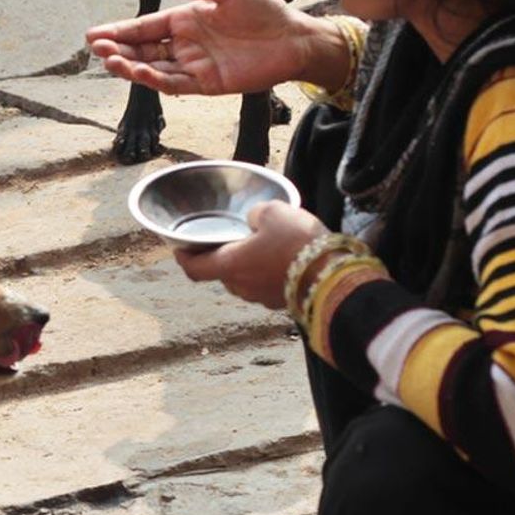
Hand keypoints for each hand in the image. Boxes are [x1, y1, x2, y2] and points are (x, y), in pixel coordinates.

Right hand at [86, 0, 339, 96]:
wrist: (295, 37)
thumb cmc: (264, 9)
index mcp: (185, 19)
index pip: (144, 27)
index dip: (119, 30)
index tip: (93, 35)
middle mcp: (184, 44)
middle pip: (142, 50)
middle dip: (118, 49)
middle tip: (97, 49)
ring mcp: (194, 66)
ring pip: (153, 69)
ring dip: (131, 66)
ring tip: (111, 61)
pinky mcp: (207, 84)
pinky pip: (175, 84)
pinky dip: (156, 80)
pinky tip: (140, 72)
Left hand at [171, 201, 323, 309]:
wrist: (334, 276)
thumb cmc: (298, 243)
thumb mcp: (272, 211)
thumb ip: (254, 213)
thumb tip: (253, 219)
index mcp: (230, 265)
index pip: (194, 268)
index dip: (184, 258)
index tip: (180, 249)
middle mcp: (241, 286)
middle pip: (222, 272)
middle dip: (223, 257)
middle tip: (231, 239)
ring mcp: (262, 298)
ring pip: (245, 280)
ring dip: (248, 265)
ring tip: (262, 246)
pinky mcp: (282, 303)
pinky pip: (266, 286)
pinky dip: (268, 273)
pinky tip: (283, 258)